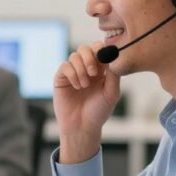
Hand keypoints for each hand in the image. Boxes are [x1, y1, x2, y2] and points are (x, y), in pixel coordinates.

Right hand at [53, 41, 120, 162]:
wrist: (82, 126)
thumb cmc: (99, 111)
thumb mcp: (112, 93)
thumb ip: (114, 74)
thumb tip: (114, 56)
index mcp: (101, 69)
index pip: (100, 50)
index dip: (101, 50)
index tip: (104, 60)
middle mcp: (86, 68)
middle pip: (86, 48)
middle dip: (90, 58)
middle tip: (94, 73)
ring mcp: (73, 72)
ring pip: (74, 55)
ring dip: (81, 69)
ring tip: (84, 85)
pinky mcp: (61, 78)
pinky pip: (65, 66)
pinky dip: (72, 74)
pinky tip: (77, 87)